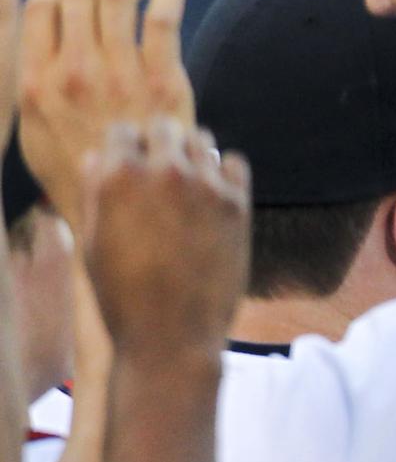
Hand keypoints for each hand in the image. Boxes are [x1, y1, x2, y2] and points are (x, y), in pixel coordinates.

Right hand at [16, 0, 191, 220]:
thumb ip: (35, 85)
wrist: (130, 213)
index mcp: (37, 80)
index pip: (39, 5)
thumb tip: (40, 44)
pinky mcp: (164, 81)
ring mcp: (120, 74)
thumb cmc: (81, 174)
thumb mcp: (36, 132)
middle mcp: (74, 71)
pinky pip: (163, 18)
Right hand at [73, 118, 249, 362]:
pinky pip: (235, 163)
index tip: (132, 164)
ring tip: (189, 182)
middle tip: (162, 170)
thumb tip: (99, 156)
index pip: (122, 131)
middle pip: (164, 126)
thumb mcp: (91, 241)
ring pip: (201, 139)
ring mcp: (204, 185)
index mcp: (116, 176)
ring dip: (193, 153)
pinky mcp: (237, 204)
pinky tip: (216, 195)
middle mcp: (162, 171)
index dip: (126, 147)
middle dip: (160, 143)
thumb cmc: (122, 293)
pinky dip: (225, 172)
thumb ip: (95, 192)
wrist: (172, 334)